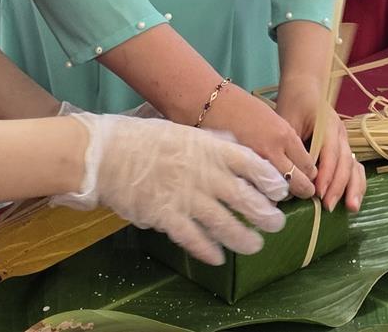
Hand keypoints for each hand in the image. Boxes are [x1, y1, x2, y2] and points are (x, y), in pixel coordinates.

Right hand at [51, 104, 287, 264]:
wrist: (106, 154)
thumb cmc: (146, 139)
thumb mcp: (185, 131)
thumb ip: (213, 141)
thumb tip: (236, 145)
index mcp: (209, 149)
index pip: (250, 163)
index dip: (269, 180)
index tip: (281, 191)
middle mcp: (202, 173)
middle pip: (243, 197)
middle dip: (264, 214)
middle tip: (276, 224)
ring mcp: (185, 197)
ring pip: (223, 223)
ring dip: (243, 237)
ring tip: (255, 246)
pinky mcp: (166, 217)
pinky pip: (193, 238)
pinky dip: (208, 250)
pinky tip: (219, 258)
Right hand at [198, 82, 319, 201]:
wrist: (211, 103)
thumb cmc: (242, 107)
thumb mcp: (272, 119)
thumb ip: (284, 142)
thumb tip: (295, 164)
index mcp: (285, 135)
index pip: (308, 166)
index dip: (310, 174)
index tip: (308, 176)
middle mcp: (273, 151)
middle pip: (298, 184)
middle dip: (302, 191)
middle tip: (302, 193)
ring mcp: (253, 164)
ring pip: (278, 194)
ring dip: (281, 196)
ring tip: (280, 194)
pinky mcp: (236, 172)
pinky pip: (255, 192)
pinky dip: (260, 195)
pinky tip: (260, 193)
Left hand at [274, 76, 366, 212]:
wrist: (305, 88)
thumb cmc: (293, 104)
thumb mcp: (287, 120)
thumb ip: (289, 145)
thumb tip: (284, 175)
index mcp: (328, 125)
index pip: (330, 154)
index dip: (326, 175)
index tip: (319, 194)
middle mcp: (341, 134)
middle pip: (345, 162)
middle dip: (338, 186)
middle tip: (329, 207)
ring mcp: (345, 141)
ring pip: (354, 166)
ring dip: (353, 187)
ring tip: (351, 208)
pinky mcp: (344, 149)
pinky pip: (354, 167)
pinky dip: (355, 184)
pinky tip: (352, 201)